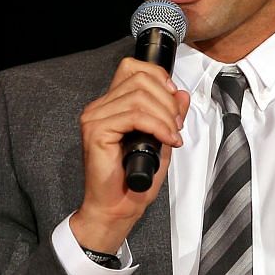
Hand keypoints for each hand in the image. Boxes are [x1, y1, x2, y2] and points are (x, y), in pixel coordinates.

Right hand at [69, 58, 189, 253]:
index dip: (158, 76)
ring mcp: (94, 118)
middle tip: (176, 126)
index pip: (131, 68)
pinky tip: (167, 140)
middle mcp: (98, 108)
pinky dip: (157, 126)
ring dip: (165, 116)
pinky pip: (134, 116)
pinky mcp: (96, 132)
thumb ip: (169, 115)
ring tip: (173, 136)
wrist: (118, 207)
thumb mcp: (161, 139)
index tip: (173, 99)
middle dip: (167, 101)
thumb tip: (180, 93)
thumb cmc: (135, 180)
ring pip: (139, 96)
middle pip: (140, 79)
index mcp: (110, 105)